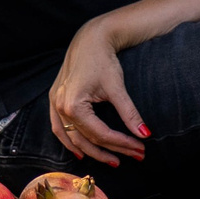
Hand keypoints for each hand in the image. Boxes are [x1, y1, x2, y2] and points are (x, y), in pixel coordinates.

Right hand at [47, 18, 147, 166]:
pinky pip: (58, 128)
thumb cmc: (103, 59)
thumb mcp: (117, 88)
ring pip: (70, 137)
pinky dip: (69, 140)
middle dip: (111, 150)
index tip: (140, 148)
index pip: (100, 134)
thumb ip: (129, 113)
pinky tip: (79, 150)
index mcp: (73, 105)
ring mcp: (54, 103)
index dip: (122, 144)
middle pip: (87, 139)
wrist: (90, 38)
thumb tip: (145, 134)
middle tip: (133, 156)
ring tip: (111, 160)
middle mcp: (60, 106)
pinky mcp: (55, 99)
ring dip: (91, 151)